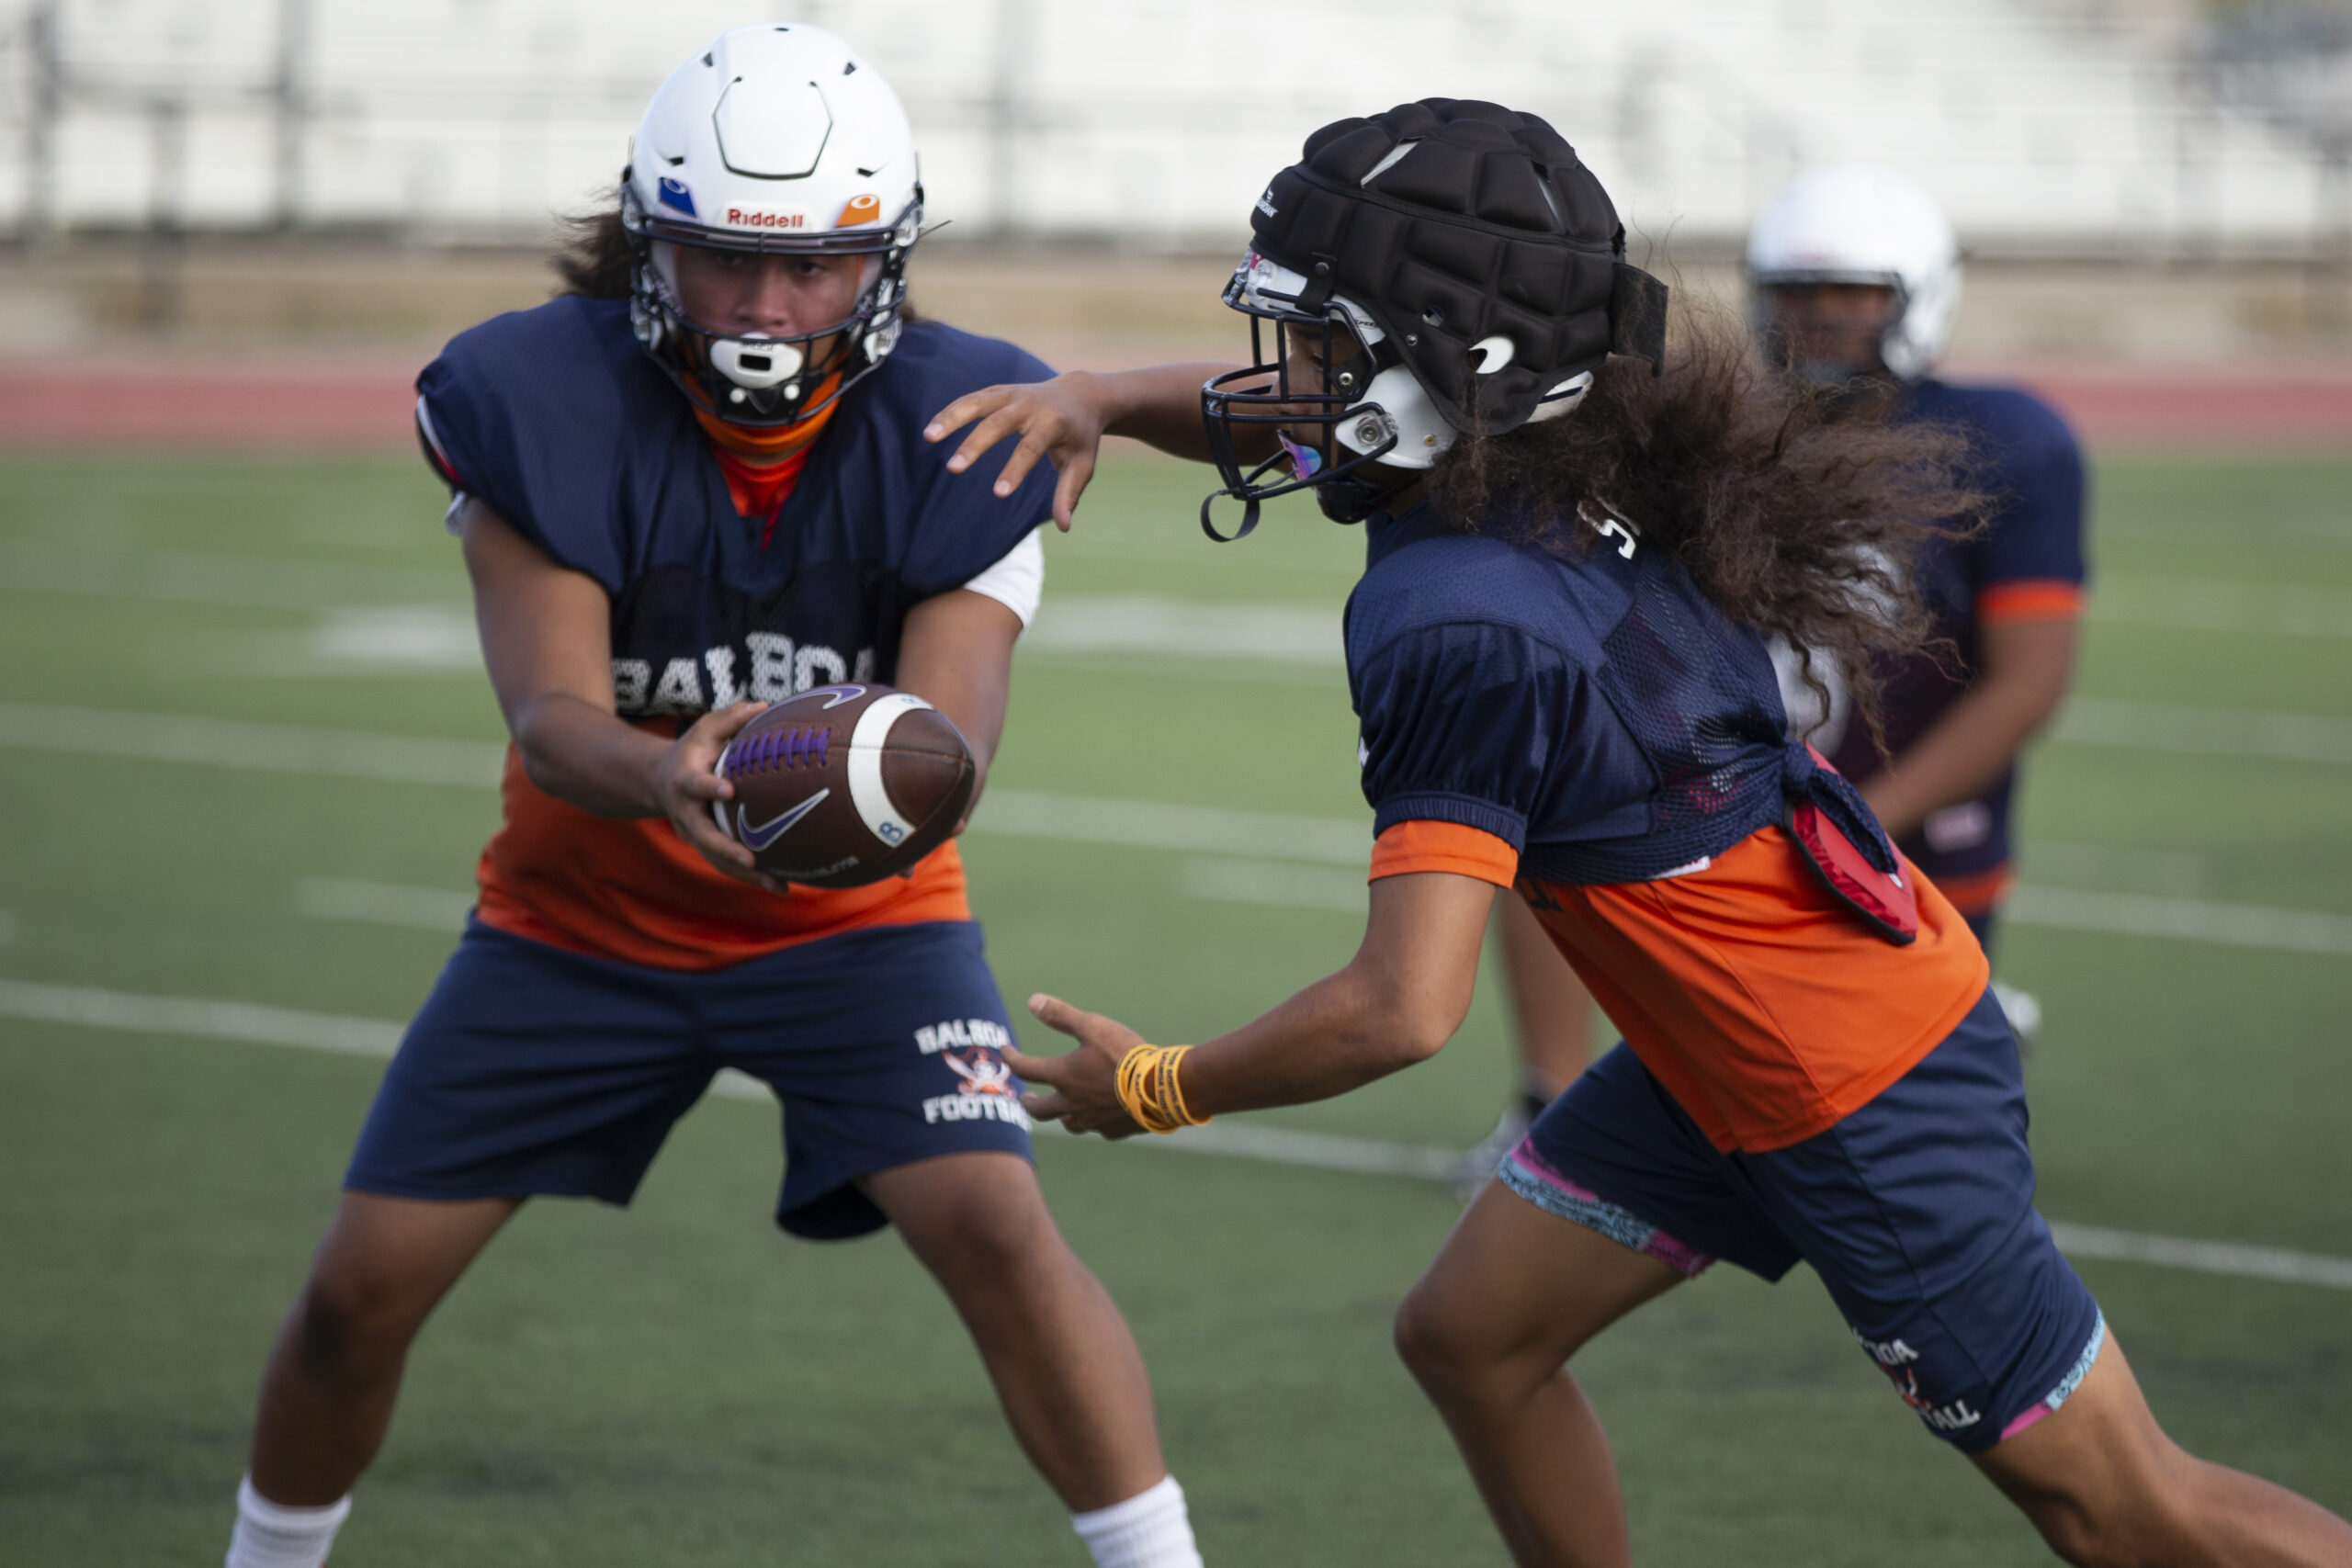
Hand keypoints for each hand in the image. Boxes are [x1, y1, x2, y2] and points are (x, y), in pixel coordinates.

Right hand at [658, 701, 781, 892]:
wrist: (659, 779)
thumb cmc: (694, 748)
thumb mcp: (706, 727)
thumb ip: (732, 718)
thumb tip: (764, 706)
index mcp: (685, 781)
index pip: (696, 785)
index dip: (710, 788)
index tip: (729, 791)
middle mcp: (686, 812)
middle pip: (703, 836)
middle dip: (725, 849)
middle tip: (750, 859)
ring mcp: (694, 833)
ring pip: (717, 859)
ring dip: (747, 875)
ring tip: (778, 886)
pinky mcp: (705, 847)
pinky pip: (726, 865)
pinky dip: (751, 878)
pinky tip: (781, 886)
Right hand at [925, 372, 1111, 529]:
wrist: (1080, 395)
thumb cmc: (1080, 437)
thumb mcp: (1082, 465)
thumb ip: (1069, 493)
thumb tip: (1064, 526)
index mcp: (1054, 422)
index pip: (1031, 447)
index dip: (1015, 470)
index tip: (998, 493)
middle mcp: (1031, 404)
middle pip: (999, 423)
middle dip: (975, 445)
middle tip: (953, 469)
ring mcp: (1013, 394)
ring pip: (978, 403)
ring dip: (952, 418)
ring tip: (929, 437)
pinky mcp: (999, 391)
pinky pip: (971, 399)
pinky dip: (951, 411)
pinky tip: (931, 430)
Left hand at [1004, 992, 1147, 1137]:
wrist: (1160, 1089)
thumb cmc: (1125, 1055)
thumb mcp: (1092, 1026)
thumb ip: (1061, 1015)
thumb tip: (1032, 1001)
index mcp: (1064, 1076)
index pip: (1025, 1068)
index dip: (1011, 1058)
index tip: (1005, 1051)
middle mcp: (1072, 1103)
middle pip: (1039, 1110)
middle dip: (1028, 1102)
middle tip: (1025, 1097)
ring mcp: (1092, 1120)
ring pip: (1068, 1123)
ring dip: (1060, 1115)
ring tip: (1061, 1109)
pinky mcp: (1113, 1130)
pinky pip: (1097, 1128)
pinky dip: (1094, 1120)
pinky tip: (1099, 1115)